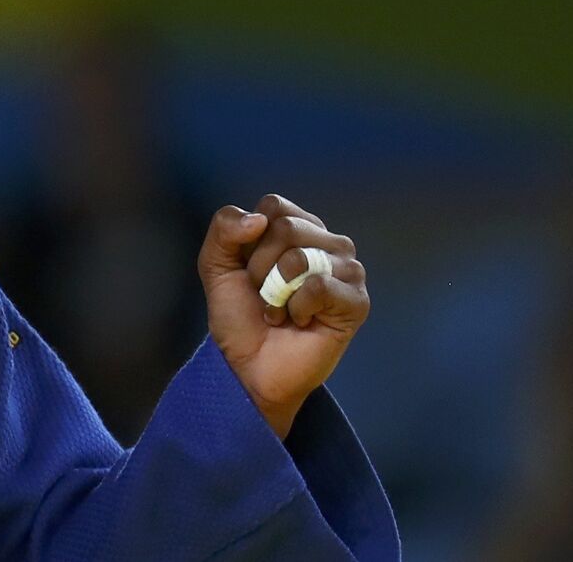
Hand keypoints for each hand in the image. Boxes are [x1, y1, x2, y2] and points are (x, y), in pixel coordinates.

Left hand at [197, 194, 368, 437]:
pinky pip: (319, 286)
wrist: (249, 367)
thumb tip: (258, 219)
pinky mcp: (356, 301)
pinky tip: (299, 321)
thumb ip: (224, 229)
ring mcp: (347, 270)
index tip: (248, 271)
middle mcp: (328, 242)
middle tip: (264, 296)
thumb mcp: (216, 265)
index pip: (274, 206)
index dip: (249, 240)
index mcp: (300, 227)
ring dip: (275, 290)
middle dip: (259, 268)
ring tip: (280, 310)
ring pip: (300, 256)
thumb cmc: (240, 317)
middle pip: (285, 228)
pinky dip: (296, 307)